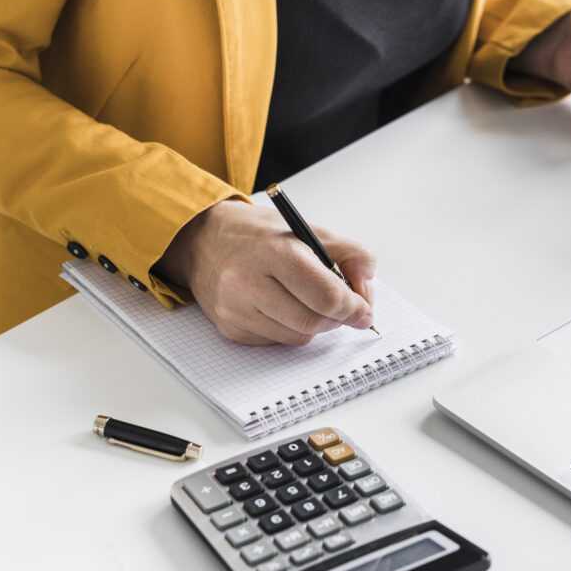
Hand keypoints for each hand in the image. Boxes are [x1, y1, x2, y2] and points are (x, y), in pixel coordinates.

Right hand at [158, 200, 375, 344]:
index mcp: (274, 251)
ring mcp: (236, 309)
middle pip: (313, 322)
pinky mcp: (230, 329)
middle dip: (336, 318)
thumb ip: (347, 252)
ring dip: (314, 325)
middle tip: (343, 308)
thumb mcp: (306, 228)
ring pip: (297, 337)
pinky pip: (277, 341)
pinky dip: (290, 329)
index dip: (353, 307)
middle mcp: (248, 282)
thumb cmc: (258, 235)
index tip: (363, 310)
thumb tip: (367, 283)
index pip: (325, 295)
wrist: (202, 241)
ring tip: (308, 301)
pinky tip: (281, 307)